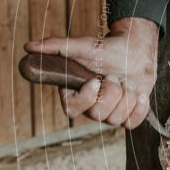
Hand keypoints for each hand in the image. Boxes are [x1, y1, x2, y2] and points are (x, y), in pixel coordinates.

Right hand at [24, 18, 158, 128]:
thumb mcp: (83, 46)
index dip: (85, 98)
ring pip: (115, 119)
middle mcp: (90, 106)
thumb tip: (29, 47)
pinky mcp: (127, 116)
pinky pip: (131, 124)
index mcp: (76, 93)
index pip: (71, 109)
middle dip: (111, 93)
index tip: (96, 81)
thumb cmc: (108, 49)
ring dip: (126, 96)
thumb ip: (57, 47)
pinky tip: (140, 94)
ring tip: (128, 82)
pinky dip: (138, 109)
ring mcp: (109, 113)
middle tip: (115, 77)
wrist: (135, 51)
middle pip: (98, 115)